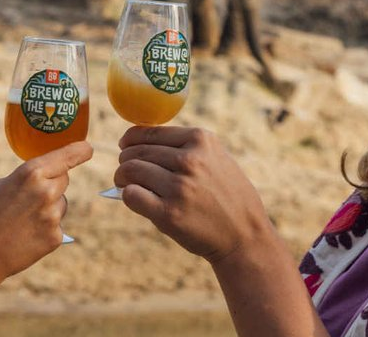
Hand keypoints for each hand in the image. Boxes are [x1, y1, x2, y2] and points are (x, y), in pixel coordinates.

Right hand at [0, 140, 92, 287]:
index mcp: (31, 173)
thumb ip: (25, 178)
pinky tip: (25, 236)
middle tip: (29, 197)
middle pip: (64, 179)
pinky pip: (57, 225)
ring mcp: (53, 216)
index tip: (87, 149)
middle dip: (52, 183)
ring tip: (22, 220)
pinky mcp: (55, 238)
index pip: (68, 156)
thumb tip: (42, 178)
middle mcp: (46, 192)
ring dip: (49, 207)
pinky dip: (45, 228)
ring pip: (61, 204)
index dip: (80, 150)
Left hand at [114, 126, 273, 263]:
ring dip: (122, 177)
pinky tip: (134, 198)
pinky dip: (127, 195)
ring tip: (125, 184)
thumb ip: (185, 146)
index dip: (131, 139)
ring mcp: (179, 187)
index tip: (125, 145)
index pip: (150, 132)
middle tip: (125, 170)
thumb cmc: (227, 194)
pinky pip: (131, 195)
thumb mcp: (216, 157)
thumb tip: (139, 140)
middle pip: (136, 152)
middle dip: (125, 160)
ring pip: (130, 171)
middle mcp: (190, 160)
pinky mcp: (169, 214)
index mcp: (200, 140)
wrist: (245, 234)